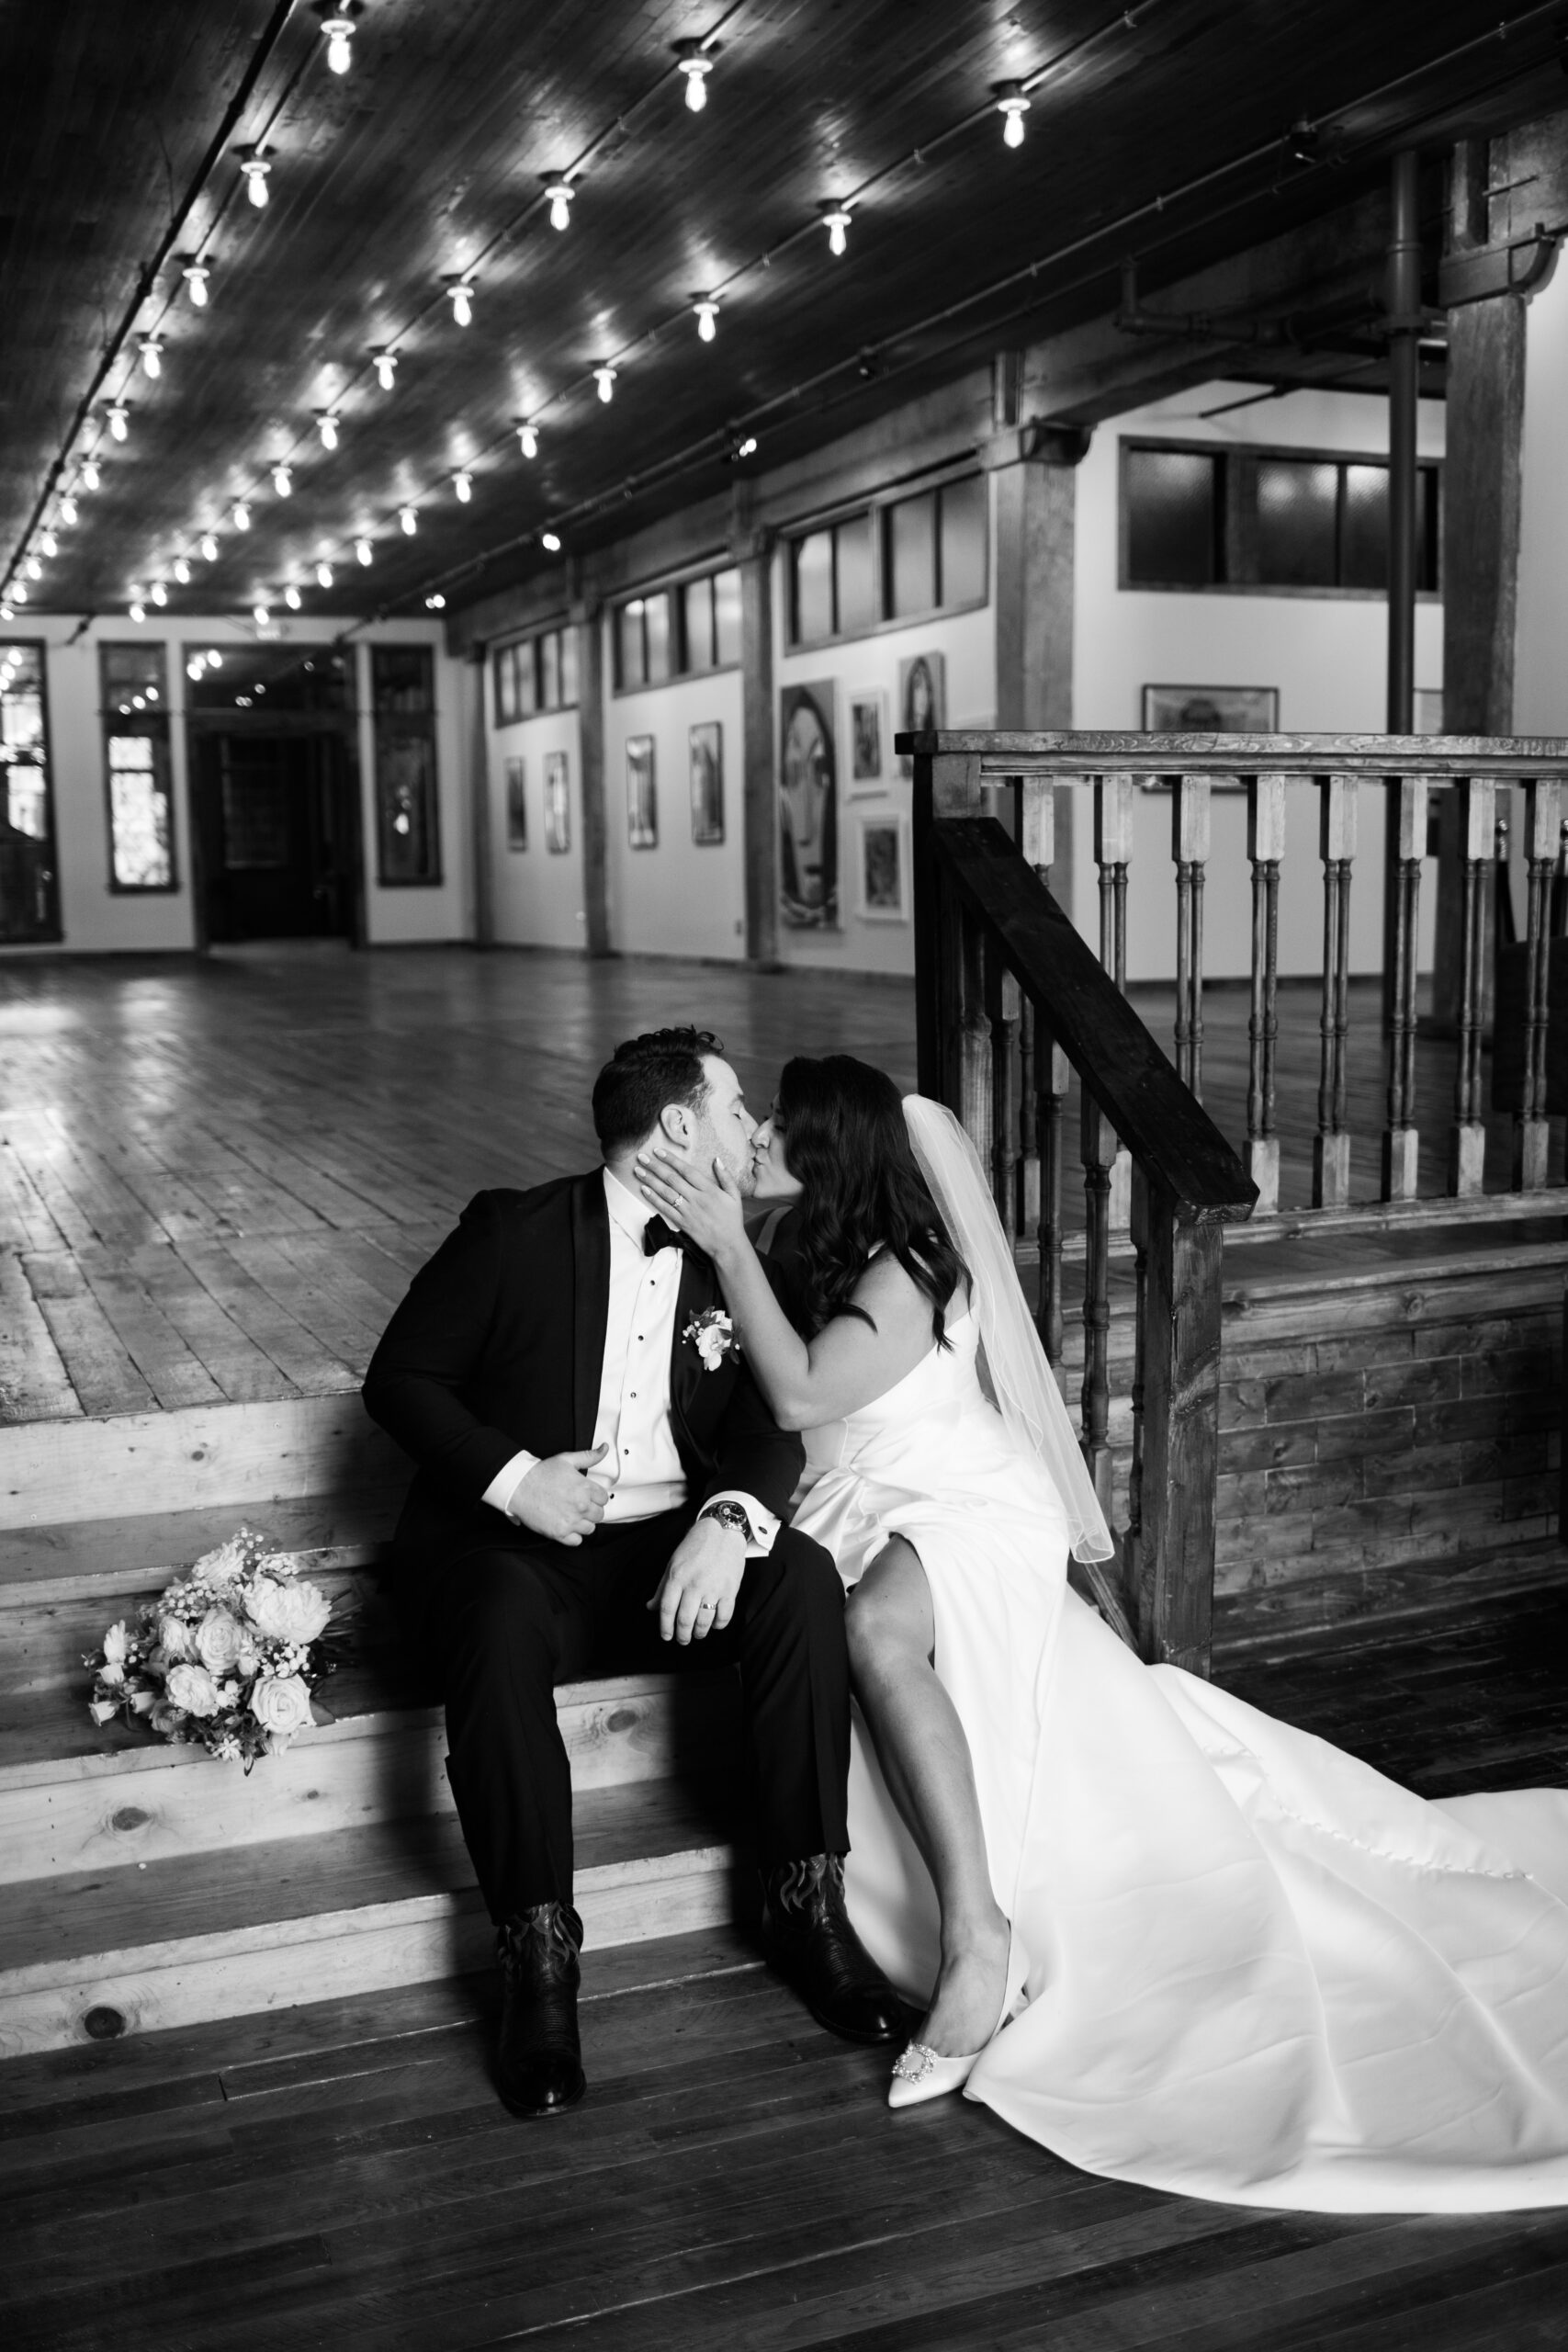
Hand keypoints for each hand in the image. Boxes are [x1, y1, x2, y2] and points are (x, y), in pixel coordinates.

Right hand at [511, 1446, 609, 1544]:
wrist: (519, 1486)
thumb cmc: (541, 1473)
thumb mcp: (566, 1460)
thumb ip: (589, 1456)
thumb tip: (605, 1448)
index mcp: (585, 1488)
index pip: (604, 1499)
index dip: (595, 1497)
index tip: (586, 1496)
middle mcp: (581, 1506)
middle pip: (599, 1515)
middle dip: (590, 1510)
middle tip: (577, 1505)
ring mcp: (570, 1521)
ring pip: (590, 1529)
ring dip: (582, 1523)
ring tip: (571, 1515)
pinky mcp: (559, 1533)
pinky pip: (577, 1541)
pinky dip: (573, 1536)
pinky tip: (566, 1525)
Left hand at [633, 1142, 747, 1262]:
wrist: (728, 1245)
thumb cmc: (732, 1219)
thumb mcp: (735, 1196)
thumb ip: (726, 1176)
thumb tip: (717, 1159)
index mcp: (709, 1190)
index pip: (687, 1170)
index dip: (671, 1160)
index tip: (659, 1151)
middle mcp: (696, 1198)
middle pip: (672, 1179)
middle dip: (655, 1166)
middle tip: (642, 1157)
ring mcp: (688, 1211)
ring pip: (665, 1192)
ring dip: (650, 1180)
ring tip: (638, 1170)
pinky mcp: (682, 1222)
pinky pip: (665, 1208)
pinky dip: (653, 1198)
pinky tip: (644, 1189)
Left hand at [647, 1515, 745, 1643]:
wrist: (722, 1530)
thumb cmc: (695, 1547)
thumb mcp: (673, 1563)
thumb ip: (662, 1587)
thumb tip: (650, 1607)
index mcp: (677, 1577)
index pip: (666, 1609)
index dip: (665, 1627)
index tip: (666, 1636)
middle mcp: (694, 1584)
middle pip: (684, 1619)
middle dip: (682, 1635)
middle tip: (682, 1640)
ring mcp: (713, 1587)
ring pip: (704, 1621)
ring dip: (699, 1633)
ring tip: (698, 1634)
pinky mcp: (730, 1589)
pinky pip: (724, 1616)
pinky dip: (718, 1625)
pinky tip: (714, 1624)